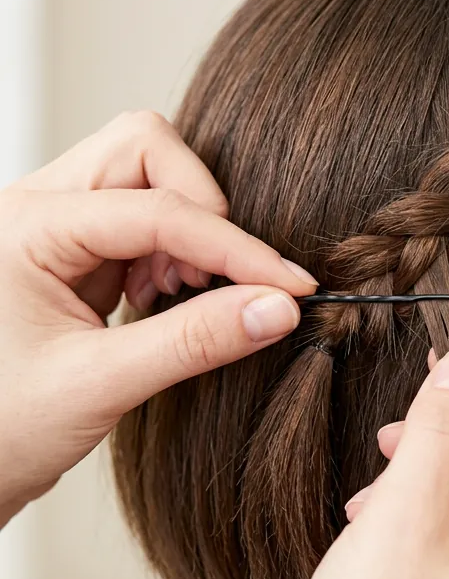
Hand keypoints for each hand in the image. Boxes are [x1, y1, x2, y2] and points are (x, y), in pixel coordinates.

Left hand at [0, 111, 316, 521]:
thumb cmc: (3, 429)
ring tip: (178, 298)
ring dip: (186, 231)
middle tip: (216, 282)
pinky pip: (142, 216)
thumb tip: (277, 309)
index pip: (157, 209)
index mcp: (26, 226)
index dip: (234, 249)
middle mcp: (37, 207)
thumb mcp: (99, 386)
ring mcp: (55, 225)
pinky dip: (172, 251)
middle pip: (146, 149)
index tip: (290, 288)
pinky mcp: (74, 252)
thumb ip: (193, 342)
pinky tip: (162, 301)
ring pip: (148, 176)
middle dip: (202, 208)